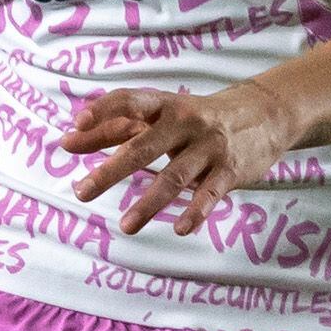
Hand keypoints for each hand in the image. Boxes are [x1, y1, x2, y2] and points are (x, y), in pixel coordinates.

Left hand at [63, 81, 300, 236]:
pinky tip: (180, 229)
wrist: (264, 113)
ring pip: (176, 176)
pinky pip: (210, 193)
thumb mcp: (159, 117)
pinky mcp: (230, 170)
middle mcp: (186, 122)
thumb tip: (67, 143)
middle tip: (82, 192)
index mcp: (164, 105)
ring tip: (125, 226)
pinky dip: (196, 212)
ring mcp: (210, 146)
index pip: (130, 101)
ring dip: (149, 202)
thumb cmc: (196, 118)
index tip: (77, 124)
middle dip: (112, 170)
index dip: (104, 110)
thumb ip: (113, 129)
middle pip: (145, 146)